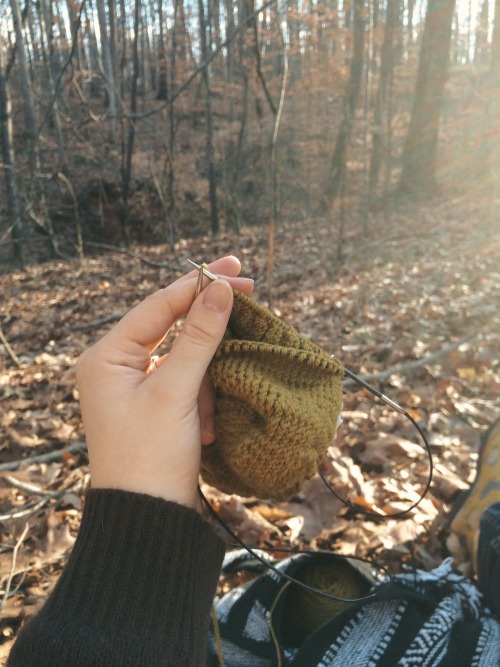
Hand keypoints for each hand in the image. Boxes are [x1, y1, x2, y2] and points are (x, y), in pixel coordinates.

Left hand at [76, 256, 252, 508]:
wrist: (147, 518)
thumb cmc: (150, 455)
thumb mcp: (176, 391)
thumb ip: (199, 336)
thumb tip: (221, 289)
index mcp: (107, 356)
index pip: (158, 305)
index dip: (198, 286)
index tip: (236, 270)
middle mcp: (116, 366)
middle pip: (171, 328)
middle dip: (207, 333)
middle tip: (248, 295)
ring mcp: (136, 387)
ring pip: (185, 359)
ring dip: (205, 382)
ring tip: (203, 419)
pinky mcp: (154, 406)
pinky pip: (187, 385)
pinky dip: (202, 401)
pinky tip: (203, 429)